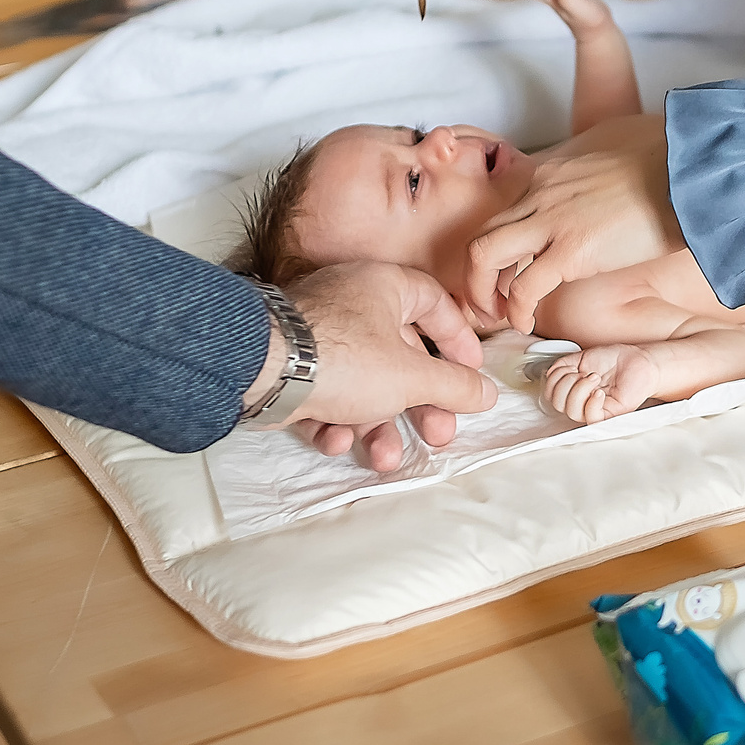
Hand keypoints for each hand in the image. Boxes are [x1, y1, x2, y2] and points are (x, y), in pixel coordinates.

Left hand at [260, 263, 496, 471]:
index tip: (471, 372)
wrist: (259, 369)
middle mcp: (351, 304)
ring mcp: (317, 336)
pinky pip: (325, 394)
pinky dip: (335, 421)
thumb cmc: (342, 356)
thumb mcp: (413, 377)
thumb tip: (486, 393)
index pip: (434, 303)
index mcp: (384, 287)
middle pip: (401, 357)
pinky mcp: (289, 367)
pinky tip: (335, 440)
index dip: (457, 339)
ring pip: (362, 384)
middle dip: (420, 406)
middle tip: (437, 435)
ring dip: (377, 426)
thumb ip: (454, 386)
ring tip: (384, 457)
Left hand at [463, 114, 677, 332]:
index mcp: (551, 171)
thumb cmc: (669, 161)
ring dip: (484, 292)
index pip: (506, 211)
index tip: (505, 270)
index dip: (499, 247)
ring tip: (499, 316)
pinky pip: (525, 287)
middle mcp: (541, 192)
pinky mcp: (572, 250)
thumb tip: (601, 182)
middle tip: (489, 300)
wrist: (692, 170)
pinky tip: (526, 323)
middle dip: (477, 274)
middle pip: (483, 234)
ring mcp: (552, 220)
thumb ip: (594, 169)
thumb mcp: (616, 149)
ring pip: (485, 256)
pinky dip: (518, 310)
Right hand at [541, 343, 662, 423]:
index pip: (551, 395)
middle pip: (557, 404)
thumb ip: (563, 364)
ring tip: (595, 378)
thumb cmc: (617, 360)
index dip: (554, 380)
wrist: (639, 361)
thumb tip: (551, 373)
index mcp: (573, 389)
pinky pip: (591, 417)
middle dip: (566, 383)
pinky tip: (600, 390)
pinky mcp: (609, 415)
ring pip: (572, 411)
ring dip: (580, 389)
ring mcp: (595, 409)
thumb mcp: (583, 356)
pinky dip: (591, 401)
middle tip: (584, 373)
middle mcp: (582, 401)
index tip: (571, 368)